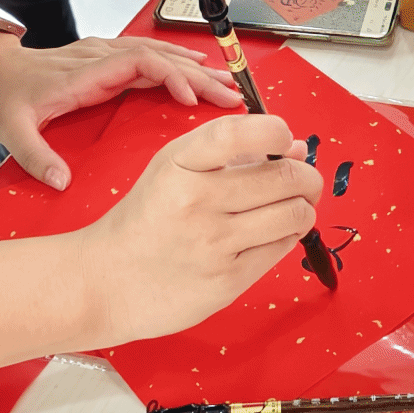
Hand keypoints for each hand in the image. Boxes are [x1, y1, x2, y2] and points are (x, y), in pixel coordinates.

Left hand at [0, 33, 239, 189]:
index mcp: (85, 72)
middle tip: (231, 96)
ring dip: (193, 67)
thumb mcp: (10, 130)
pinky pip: (148, 54)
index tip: (192, 100)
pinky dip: (176, 61)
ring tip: (225, 83)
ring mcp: (103, 55)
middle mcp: (99, 57)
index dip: (171, 77)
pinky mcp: (104, 58)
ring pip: (158, 53)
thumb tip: (61, 181)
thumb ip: (36, 156)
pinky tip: (195, 69)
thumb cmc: (2, 95)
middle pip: (160, 57)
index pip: (140, 62)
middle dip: (198, 76)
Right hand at [70, 114, 321, 343]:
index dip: (274, 131)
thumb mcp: (174, 170)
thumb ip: (232, 153)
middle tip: (304, 178)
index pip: (236, 134)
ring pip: (293, 214)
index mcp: (179, 165)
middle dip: (307, 175)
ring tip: (292, 205)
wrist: (106, 281)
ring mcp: (213, 244)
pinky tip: (272, 231)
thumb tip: (299, 150)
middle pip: (283, 177)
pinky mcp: (227, 280)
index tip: (284, 138)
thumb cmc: (147, 219)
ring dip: (304, 206)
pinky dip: (288, 234)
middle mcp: (195, 201)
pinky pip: (282, 247)